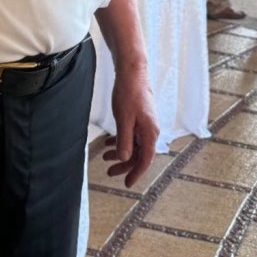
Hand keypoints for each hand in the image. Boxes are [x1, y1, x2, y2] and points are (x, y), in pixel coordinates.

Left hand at [103, 67, 158, 187]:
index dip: (136, 173)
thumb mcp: (124, 119)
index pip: (145, 159)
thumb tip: (125, 158)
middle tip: (109, 172)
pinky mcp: (139, 118)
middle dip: (124, 165)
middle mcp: (150, 130)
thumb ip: (124, 140)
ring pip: (134, 145)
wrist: (132, 73)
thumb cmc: (129, 94)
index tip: (127, 184)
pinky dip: (120, 141)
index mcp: (150, 132)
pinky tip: (108, 143)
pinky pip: (131, 135)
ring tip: (105, 157)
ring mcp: (145, 124)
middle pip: (139, 154)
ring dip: (120, 153)